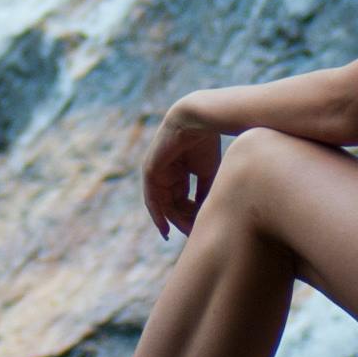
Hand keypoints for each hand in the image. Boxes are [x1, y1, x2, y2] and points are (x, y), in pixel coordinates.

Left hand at [143, 105, 222, 238]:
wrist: (196, 121)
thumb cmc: (205, 143)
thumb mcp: (207, 173)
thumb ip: (204, 193)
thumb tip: (206, 214)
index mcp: (179, 171)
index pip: (182, 200)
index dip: (191, 216)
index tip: (200, 230)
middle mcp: (166, 174)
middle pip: (173, 204)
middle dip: (184, 220)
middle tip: (193, 235)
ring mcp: (156, 173)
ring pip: (164, 204)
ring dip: (174, 220)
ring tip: (186, 233)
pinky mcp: (150, 172)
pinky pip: (152, 199)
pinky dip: (158, 215)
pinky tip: (165, 229)